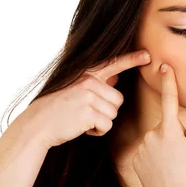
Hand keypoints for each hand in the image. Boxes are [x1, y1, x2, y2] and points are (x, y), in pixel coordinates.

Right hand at [12, 50, 151, 148]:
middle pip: (118, 100)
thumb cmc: (57, 110)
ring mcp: (88, 96)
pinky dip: (97, 131)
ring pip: (113, 113)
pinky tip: (82, 128)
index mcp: (86, 74)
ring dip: (101, 122)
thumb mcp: (74, 90)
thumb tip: (116, 76)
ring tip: (82, 120)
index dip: (132, 59)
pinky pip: (107, 125)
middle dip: (107, 111)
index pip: (113, 64)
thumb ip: (95, 83)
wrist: (37, 125)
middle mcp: (88, 82)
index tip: (148, 55)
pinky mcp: (88, 112)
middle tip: (86, 114)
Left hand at [132, 63, 185, 186]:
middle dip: (178, 137)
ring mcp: (142, 148)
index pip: (169, 100)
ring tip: (175, 168)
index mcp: (170, 131)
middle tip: (185, 159)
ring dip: (167, 148)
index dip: (168, 81)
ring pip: (159, 140)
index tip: (163, 66)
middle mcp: (152, 136)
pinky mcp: (135, 160)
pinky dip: (157, 158)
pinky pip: (149, 151)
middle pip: (169, 127)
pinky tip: (163, 172)